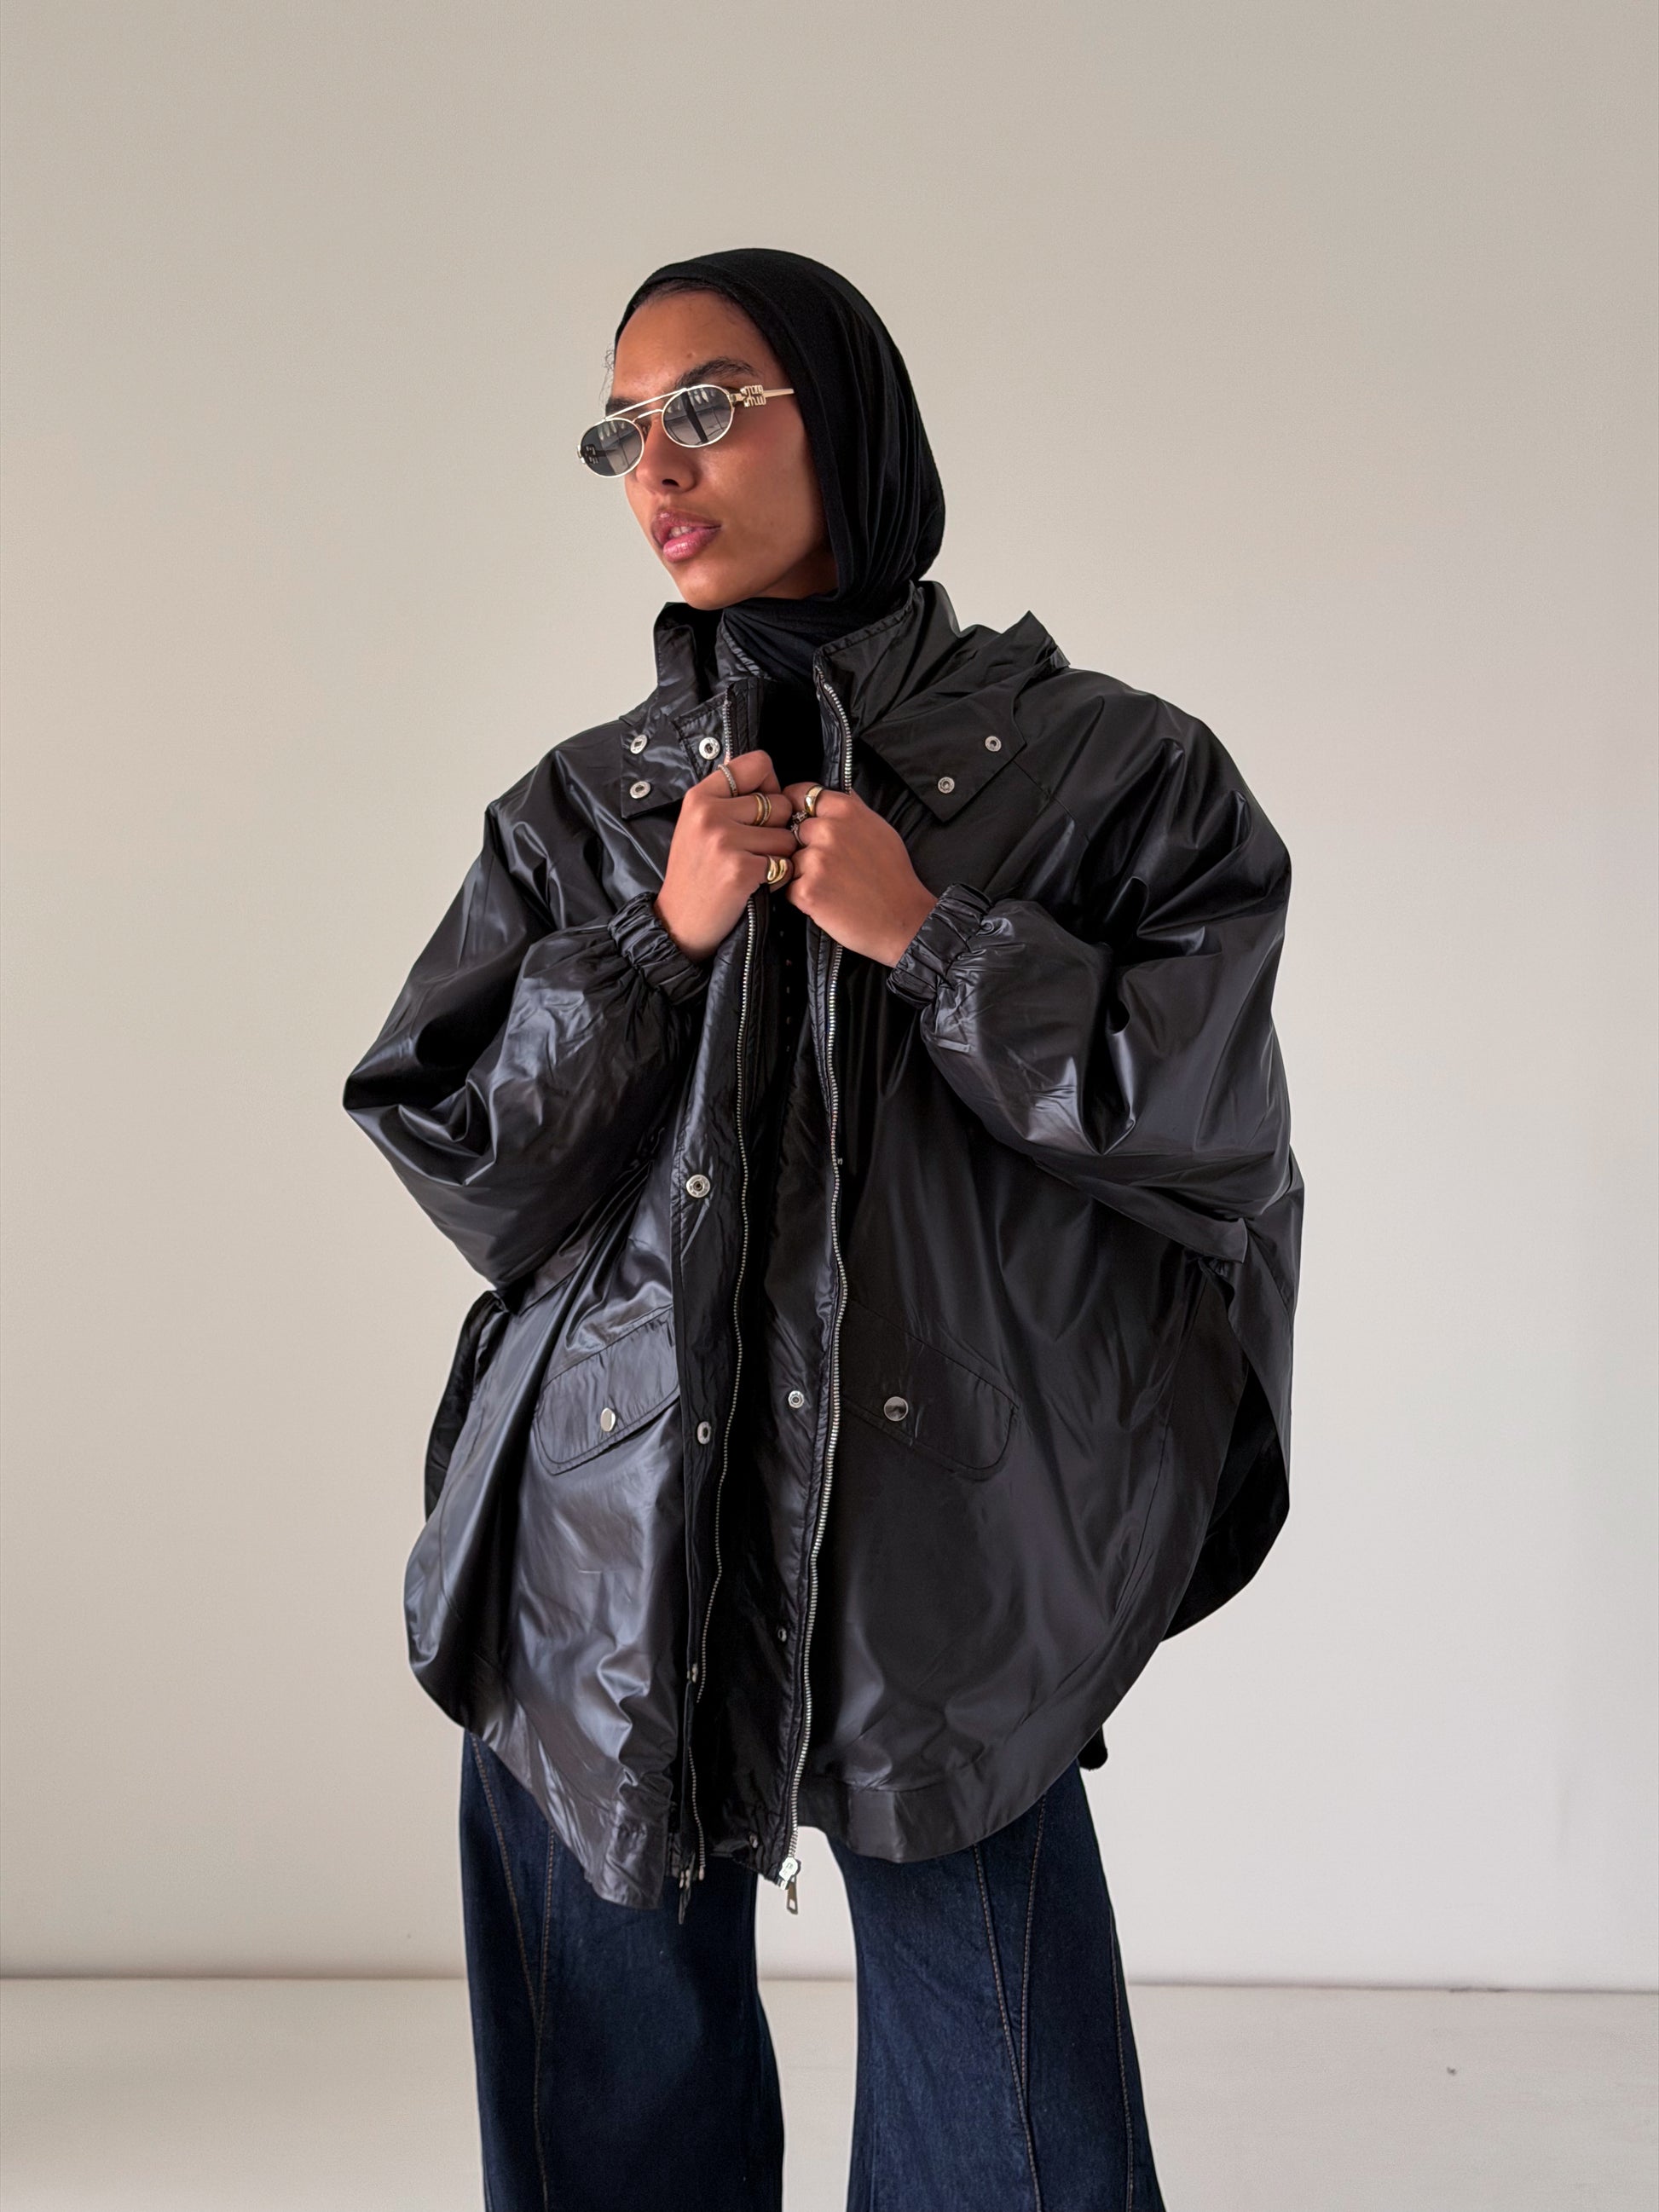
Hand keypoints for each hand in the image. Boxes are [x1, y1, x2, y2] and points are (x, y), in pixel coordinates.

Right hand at [654, 751, 799, 961]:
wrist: (680, 922)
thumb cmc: (696, 873)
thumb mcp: (698, 824)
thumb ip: (728, 797)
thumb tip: (765, 770)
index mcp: (701, 796)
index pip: (758, 764)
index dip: (770, 786)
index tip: (760, 809)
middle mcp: (710, 813)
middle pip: (780, 803)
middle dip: (778, 828)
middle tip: (754, 849)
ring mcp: (724, 841)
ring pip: (787, 836)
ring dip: (780, 856)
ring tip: (753, 868)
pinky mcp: (741, 869)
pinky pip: (785, 864)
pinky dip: (779, 878)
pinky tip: (757, 885)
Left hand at [780, 783, 938, 966]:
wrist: (903, 920)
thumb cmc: (894, 877)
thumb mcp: (879, 828)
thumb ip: (851, 809)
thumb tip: (830, 792)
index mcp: (846, 811)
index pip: (800, 794)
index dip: (795, 807)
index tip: (796, 818)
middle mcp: (828, 831)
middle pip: (792, 830)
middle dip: (802, 847)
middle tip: (827, 866)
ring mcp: (816, 861)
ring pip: (790, 860)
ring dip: (802, 874)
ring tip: (831, 886)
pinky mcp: (807, 891)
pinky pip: (788, 888)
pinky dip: (802, 896)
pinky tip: (827, 901)